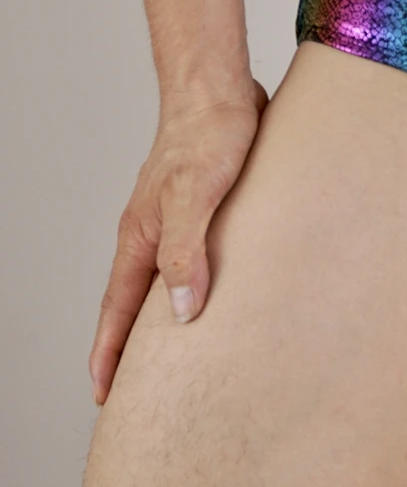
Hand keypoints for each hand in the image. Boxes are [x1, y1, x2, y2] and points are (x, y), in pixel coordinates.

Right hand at [90, 78, 268, 405]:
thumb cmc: (208, 136)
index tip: (104, 394)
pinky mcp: (208, 209)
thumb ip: (186, 252)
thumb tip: (180, 314)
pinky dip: (199, 285)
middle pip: (137, 302)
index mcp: (141, 237)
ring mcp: (180, 221)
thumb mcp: (195, 197)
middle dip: (134, 347)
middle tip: (141, 391)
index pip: (117, 309)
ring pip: (168, 281)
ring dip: (168, 317)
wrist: (222, 91)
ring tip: (181, 356)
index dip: (110, 353)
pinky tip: (221, 295)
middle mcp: (155, 233)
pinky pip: (197, 258)